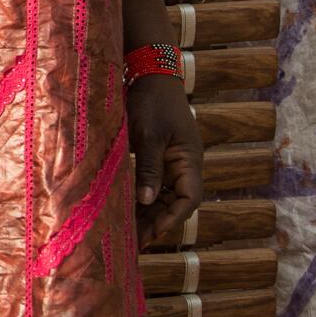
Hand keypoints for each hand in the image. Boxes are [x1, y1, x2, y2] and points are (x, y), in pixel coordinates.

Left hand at [127, 74, 201, 242]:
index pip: (189, 199)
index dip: (173, 218)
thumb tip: (147, 201)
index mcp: (189, 159)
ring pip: (164, 197)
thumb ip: (149, 168)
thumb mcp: (149, 135)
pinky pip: (153, 185)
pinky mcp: (158, 157)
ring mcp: (172, 161)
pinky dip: (142, 199)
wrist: (149, 73)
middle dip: (157, 222)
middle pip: (176, 203)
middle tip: (134, 242)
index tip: (153, 233)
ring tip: (128, 234)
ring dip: (148, 214)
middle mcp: (184, 164)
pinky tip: (126, 211)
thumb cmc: (152, 101)